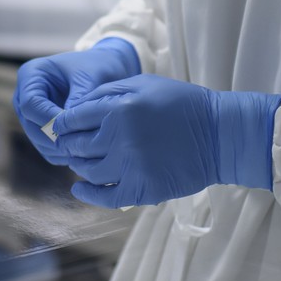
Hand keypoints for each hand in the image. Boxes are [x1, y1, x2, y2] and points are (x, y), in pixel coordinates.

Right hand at [12, 38, 139, 164]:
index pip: (30, 104)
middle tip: (80, 146)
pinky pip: (47, 148)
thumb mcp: (89, 77)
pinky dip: (62, 154)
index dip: (49, 119)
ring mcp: (31, 116)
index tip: (73, 126)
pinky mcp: (41, 130)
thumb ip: (79, 98)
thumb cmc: (96, 67)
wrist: (103, 70)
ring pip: (38, 140)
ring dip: (58, 149)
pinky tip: (82, 154)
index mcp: (31, 75)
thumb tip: (68, 125)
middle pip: (30, 125)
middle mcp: (24, 96)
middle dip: (54, 138)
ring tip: (84, 151)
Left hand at [52, 73, 280, 208]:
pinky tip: (81, 188)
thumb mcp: (143, 84)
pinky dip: (88, 194)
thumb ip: (106, 92)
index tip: (62, 128)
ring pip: (87, 171)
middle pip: (75, 147)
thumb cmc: (181, 104)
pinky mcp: (143, 190)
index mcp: (118, 108)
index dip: (62, 125)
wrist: (218, 135)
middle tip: (70, 146)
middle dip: (69, 145)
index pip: (72, 120)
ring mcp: (131, 167)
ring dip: (79, 167)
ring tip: (82, 162)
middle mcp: (120, 138)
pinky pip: (104, 197)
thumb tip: (74, 110)